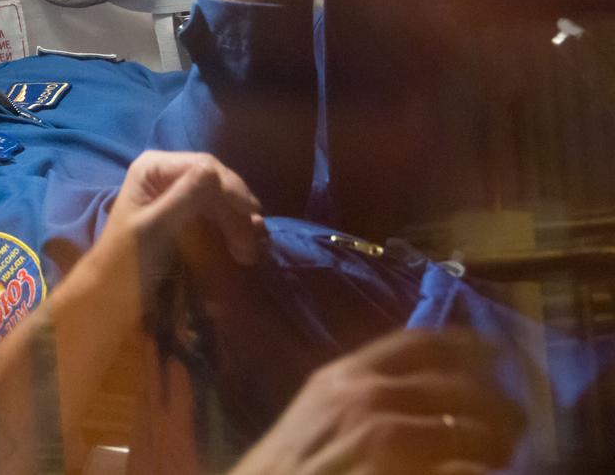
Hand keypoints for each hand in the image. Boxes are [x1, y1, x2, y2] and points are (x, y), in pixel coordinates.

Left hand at [92, 151, 265, 303]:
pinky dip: (232, 229)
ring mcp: (177, 193)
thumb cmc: (127, 260)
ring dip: (239, 224)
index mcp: (153, 167)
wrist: (112, 294)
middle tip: (252, 247)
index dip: (232, 189)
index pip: (205, 166)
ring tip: (250, 254)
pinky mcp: (185, 214)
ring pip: (221, 201)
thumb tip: (215, 170)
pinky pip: (216, 215)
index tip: (253, 216)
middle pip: (216, 183)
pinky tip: (245, 247)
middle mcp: (166, 172)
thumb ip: (184, 197)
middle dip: (237, 212)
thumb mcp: (156, 227)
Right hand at [231, 329, 525, 474]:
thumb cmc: (287, 464)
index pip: (418, 342)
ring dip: (495, 442)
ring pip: (466, 428)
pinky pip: (461, 469)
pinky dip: (477, 470)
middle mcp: (364, 398)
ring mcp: (381, 440)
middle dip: (496, 402)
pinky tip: (480, 473)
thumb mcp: (318, 412)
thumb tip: (414, 389)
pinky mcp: (393, 473)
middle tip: (516, 421)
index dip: (466, 343)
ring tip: (503, 454)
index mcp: (343, 376)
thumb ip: (359, 394)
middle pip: (455, 384)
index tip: (497, 351)